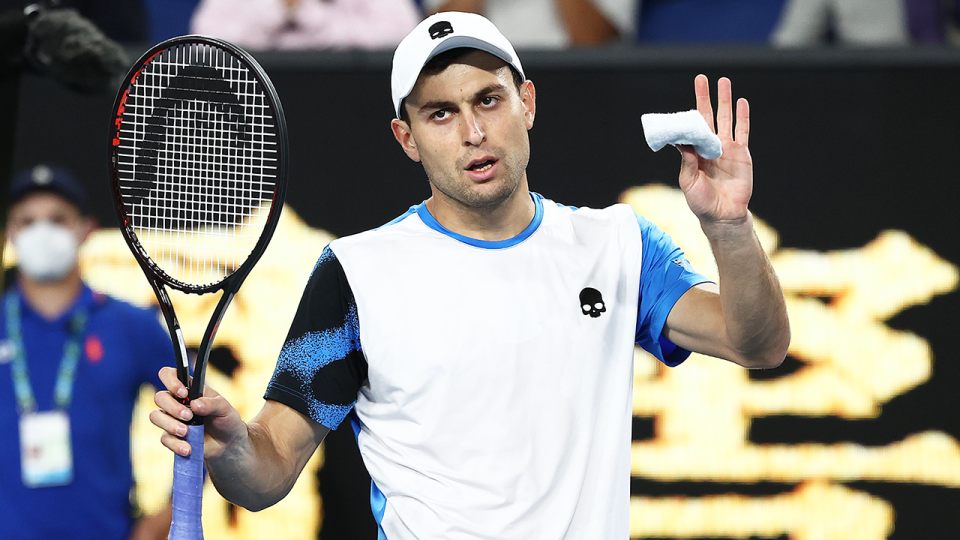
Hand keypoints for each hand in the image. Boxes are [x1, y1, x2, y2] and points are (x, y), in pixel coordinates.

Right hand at [150, 366, 245, 458]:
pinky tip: (188, 448)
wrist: (228, 444)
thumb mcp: (225, 408)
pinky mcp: (172, 436)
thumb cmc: (226, 419)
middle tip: (189, 416)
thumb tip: (195, 404)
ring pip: (156, 416)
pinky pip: (164, 438)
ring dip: (170, 424)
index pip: (169, 375)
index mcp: (189, 390)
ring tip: (186, 432)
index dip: (171, 380)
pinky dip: (176, 444)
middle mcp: (177, 402)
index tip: (183, 393)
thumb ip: (211, 404)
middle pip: (160, 397)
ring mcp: (172, 419)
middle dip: (172, 407)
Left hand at [677, 75, 751, 225]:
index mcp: (694, 153)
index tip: (681, 103)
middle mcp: (710, 147)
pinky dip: (742, 117)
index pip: (691, 128)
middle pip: (708, 117)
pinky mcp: (742, 153)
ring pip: (725, 119)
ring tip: (723, 82)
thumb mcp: (689, 183)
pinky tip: (741, 102)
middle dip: (705, 98)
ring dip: (724, 100)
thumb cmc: (701, 202)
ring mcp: (726, 148)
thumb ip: (688, 164)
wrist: (724, 215)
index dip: (688, 113)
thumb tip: (684, 144)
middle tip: (702, 78)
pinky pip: (743, 131)